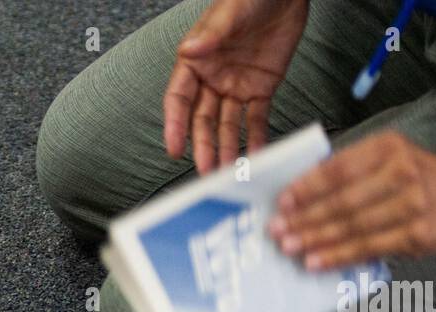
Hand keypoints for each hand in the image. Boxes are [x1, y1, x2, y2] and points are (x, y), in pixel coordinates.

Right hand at [164, 0, 308, 172]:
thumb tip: (191, 50)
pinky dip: (257, 137)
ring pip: (227, 124)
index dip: (175, 124)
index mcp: (196, 61)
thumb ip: (212, 34)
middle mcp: (212, 79)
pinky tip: (257, 155)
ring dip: (227, 148)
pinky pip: (256, 118)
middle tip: (206, 170)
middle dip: (203, 145)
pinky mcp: (260, 89)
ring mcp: (235, 86)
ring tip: (229, 172)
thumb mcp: (231, 12)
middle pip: (202, 119)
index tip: (174, 148)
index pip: (179, 98)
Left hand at [269, 131, 435, 269]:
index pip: (339, 169)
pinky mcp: (416, 235)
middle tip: (277, 229)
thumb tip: (302, 193)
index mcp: (388, 147)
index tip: (283, 201)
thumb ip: (352, 170)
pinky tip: (316, 261)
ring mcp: (411, 205)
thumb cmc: (418, 177)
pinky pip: (368, 248)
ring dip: (316, 239)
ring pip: (353, 226)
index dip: (308, 187)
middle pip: (343, 200)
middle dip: (305, 217)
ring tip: (290, 247)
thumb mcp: (389, 158)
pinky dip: (338, 256)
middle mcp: (402, 173)